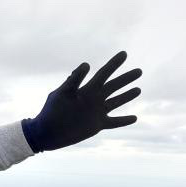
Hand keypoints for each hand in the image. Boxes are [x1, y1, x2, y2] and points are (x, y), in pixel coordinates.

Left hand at [21, 50, 141, 151]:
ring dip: (127, 96)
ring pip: (116, 102)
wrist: (47, 132)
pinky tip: (135, 118)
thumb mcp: (62, 93)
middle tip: (139, 71)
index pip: (103, 73)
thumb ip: (74, 80)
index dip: (114, 63)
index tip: (124, 54)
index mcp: (86, 89)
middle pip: (114, 86)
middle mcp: (94, 98)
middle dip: (126, 78)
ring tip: (138, 90)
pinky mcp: (97, 125)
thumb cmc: (51, 111)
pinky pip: (114, 122)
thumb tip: (87, 64)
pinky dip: (124, 121)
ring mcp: (97, 112)